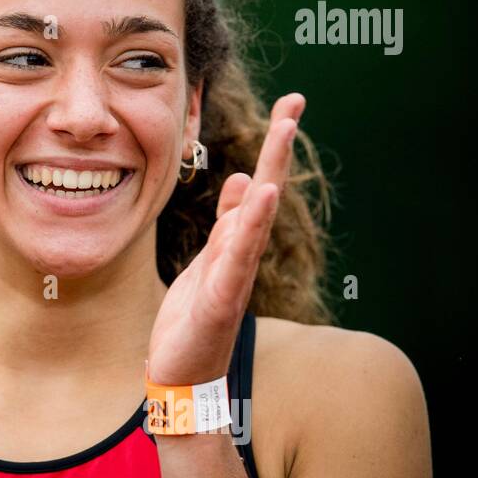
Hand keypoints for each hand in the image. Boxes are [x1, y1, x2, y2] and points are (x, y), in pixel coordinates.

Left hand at [147, 93, 305, 386]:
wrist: (182, 376)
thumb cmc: (192, 322)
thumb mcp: (205, 262)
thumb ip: (226, 225)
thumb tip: (241, 178)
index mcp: (234, 243)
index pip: (257, 185)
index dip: (272, 146)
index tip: (289, 105)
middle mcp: (241, 253)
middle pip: (265, 190)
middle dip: (278, 146)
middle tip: (295, 101)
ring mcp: (234, 274)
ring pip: (255, 216)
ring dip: (269, 171)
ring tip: (283, 130)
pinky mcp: (220, 297)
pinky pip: (236, 254)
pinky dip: (249, 223)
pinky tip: (259, 193)